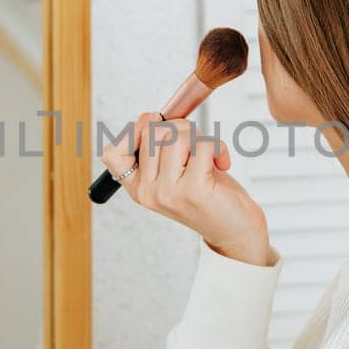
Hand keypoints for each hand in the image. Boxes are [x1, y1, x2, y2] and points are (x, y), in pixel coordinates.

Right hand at [102, 113, 271, 265]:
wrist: (235, 231)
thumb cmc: (209, 196)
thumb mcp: (175, 172)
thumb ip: (158, 148)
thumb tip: (151, 117)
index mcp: (139, 188)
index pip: (113, 154)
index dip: (132, 131)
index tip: (157, 129)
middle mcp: (148, 192)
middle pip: (151, 131)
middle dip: (179, 127)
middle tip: (195, 143)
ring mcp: (168, 192)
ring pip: (176, 136)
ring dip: (199, 137)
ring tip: (208, 155)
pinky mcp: (193, 189)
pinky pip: (202, 145)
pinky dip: (217, 147)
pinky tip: (221, 162)